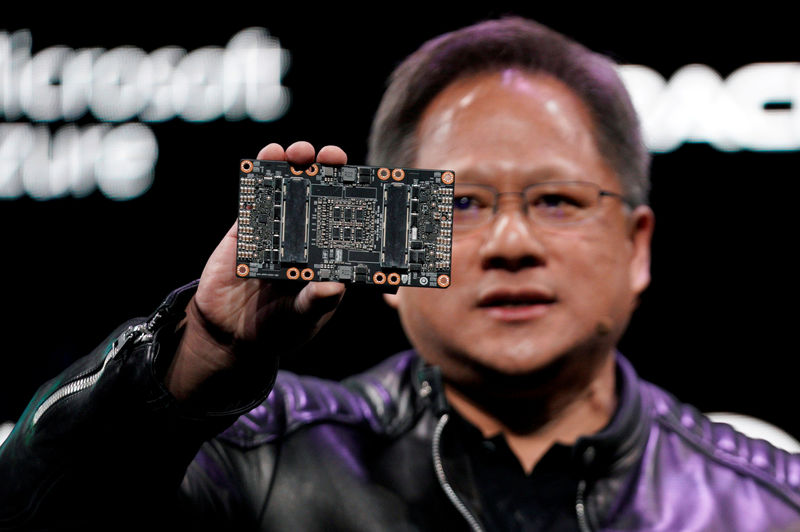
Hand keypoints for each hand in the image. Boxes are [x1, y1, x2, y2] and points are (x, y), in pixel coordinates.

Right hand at [165, 142, 347, 402]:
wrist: (230, 335)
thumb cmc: (277, 328)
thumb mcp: (302, 318)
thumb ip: (316, 302)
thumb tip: (334, 287)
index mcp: (325, 254)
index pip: (345, 218)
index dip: (354, 196)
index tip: (364, 179)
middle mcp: (304, 236)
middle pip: (319, 194)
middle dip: (326, 170)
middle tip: (332, 156)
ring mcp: (275, 229)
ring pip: (287, 188)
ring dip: (294, 163)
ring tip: (300, 152)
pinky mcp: (246, 229)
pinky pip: (254, 198)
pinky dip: (260, 176)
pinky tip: (267, 158)